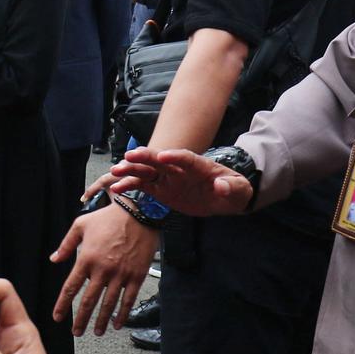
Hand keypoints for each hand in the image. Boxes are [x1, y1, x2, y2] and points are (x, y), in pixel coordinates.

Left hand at [50, 180, 158, 334]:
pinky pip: (129, 299)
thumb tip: (54, 259)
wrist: (138, 213)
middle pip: (89, 301)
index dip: (63, 305)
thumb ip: (66, 245)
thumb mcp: (80, 225)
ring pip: (108, 304)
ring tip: (96, 332)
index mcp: (86, 259)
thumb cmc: (107, 218)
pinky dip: (123, 314)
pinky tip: (117, 324)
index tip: (58, 317)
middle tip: (76, 332)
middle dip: (81, 319)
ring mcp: (121, 274)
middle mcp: (102, 270)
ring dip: (101, 320)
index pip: (71, 288)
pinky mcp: (136, 276)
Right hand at [108, 147, 252, 215]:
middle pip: (160, 160)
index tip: (163, 155)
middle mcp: (179, 168)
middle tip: (130, 155)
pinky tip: (116, 188)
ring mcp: (168, 178)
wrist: (223, 198)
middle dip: (146, 157)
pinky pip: (143, 186)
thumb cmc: (233, 190)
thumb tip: (221, 186)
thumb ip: (232, 187)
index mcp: (199, 165)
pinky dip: (130, 185)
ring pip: (147, 171)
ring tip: (115, 171)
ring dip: (131, 170)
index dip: (175, 155)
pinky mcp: (160, 189)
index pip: (186, 158)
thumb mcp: (239, 189)